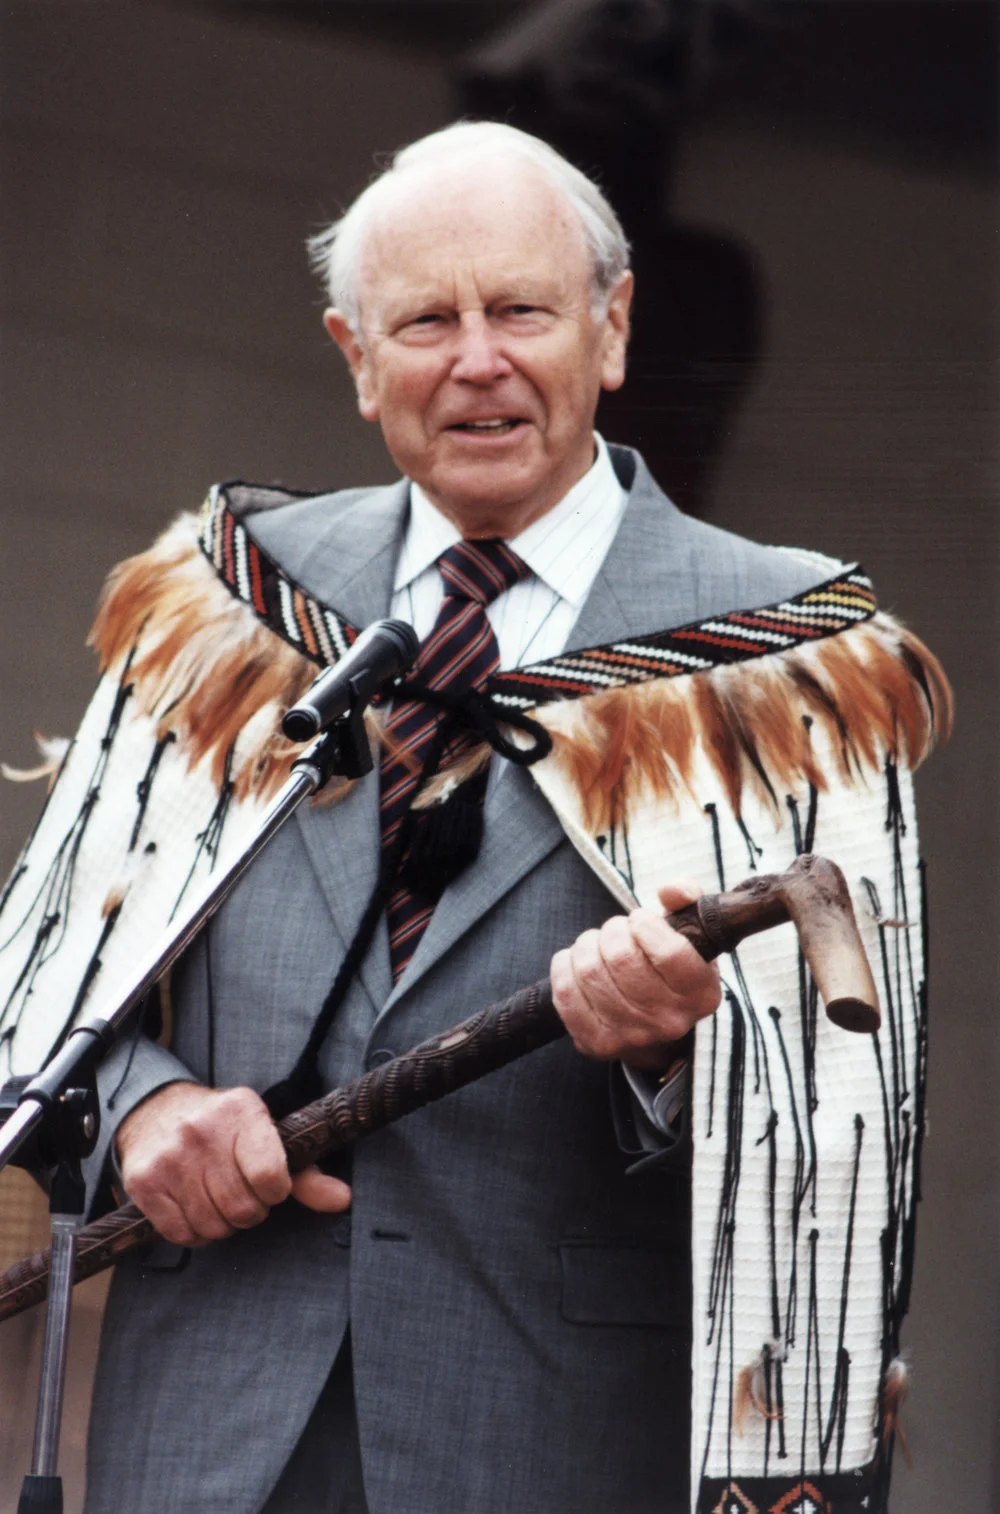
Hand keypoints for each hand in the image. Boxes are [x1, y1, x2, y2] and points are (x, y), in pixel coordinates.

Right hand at [115, 1082, 351, 1246]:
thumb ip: (306, 1173)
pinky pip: (182, 1234)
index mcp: (242, 1111)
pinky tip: (194, 1207)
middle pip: (242, 1209)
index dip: (275, 1192)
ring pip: (213, 1226)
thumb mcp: (265, 1135)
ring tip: (217, 1198)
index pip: (271, 1176)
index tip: (270, 1185)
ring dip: (222, 1223)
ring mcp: (170, 1157)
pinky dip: (194, 1233)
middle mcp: (203, 1131)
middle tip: (240, 1192)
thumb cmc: (222, 1127)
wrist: (155, 1110)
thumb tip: (343, 1199)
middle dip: (249, 1210)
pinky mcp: (145, 1182)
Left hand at [550, 882, 721, 1069]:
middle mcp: (670, 1021)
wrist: (653, 1027)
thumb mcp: (689, 934)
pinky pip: (565, 992)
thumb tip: (672, 891)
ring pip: (589, 971)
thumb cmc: (668, 969)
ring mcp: (632, 1036)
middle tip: (616, 933)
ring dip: (586, 946)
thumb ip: (687, 900)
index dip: (645, 924)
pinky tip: (576, 965)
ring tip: (597, 947)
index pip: (669, 952)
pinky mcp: (596, 1044)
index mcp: (701, 993)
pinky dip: (564, 968)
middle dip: (612, 931)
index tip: (640, 920)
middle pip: (621, 957)